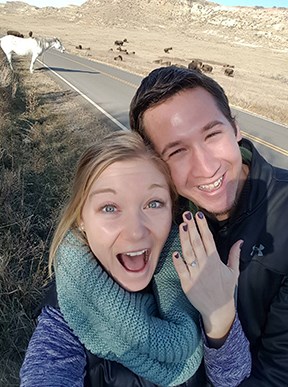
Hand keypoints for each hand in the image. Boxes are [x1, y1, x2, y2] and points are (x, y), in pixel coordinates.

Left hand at [173, 211, 242, 341]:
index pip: (208, 239)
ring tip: (181, 226)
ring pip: (188, 252)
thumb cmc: (226, 291)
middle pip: (197, 242)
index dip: (203, 226)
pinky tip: (175, 252)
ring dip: (184, 238)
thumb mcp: (233, 273)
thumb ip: (234, 255)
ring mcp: (195, 274)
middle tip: (186, 214)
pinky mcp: (187, 283)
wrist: (218, 312)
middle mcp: (205, 265)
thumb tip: (240, 241)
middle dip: (191, 227)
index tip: (198, 215)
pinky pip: (181, 270)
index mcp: (215, 261)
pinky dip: (178, 262)